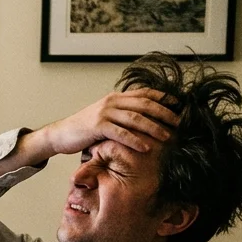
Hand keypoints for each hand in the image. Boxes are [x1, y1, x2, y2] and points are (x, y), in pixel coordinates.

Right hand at [37, 88, 178, 155]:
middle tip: (180, 123)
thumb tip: (143, 122)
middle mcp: (112, 102)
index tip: (179, 105)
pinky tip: (146, 147)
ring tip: (167, 136)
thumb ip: (121, 115)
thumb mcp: (105, 117)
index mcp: (116, 97)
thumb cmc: (84, 129)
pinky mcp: (97, 126)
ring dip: (154, 128)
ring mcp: (104, 113)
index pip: (144, 93)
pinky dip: (135, 140)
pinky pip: (121, 133)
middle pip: (145, 104)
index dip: (163, 97)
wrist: (61, 134)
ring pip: (136, 118)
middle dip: (165, 113)